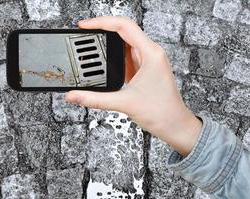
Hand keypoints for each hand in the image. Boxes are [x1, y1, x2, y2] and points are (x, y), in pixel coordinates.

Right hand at [66, 16, 201, 155]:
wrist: (175, 125)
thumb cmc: (162, 112)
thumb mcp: (124, 103)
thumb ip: (95, 99)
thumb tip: (74, 95)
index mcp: (151, 54)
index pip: (124, 26)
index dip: (101, 22)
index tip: (85, 25)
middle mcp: (151, 53)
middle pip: (124, 31)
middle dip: (103, 30)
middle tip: (85, 33)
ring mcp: (149, 61)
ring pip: (125, 43)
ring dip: (108, 43)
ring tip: (91, 45)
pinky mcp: (145, 70)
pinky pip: (127, 56)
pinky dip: (114, 56)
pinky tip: (104, 60)